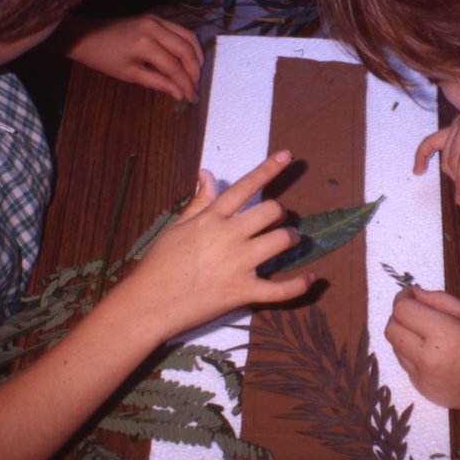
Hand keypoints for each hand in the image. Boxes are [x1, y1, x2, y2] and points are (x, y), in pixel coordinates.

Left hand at [60, 14, 202, 101]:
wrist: (86, 35)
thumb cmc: (103, 58)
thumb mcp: (129, 74)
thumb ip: (157, 82)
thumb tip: (179, 94)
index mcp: (145, 44)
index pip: (174, 67)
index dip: (185, 84)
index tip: (191, 97)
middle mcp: (154, 28)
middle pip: (186, 50)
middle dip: (194, 71)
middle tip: (195, 88)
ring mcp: (156, 19)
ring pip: (188, 36)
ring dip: (196, 56)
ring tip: (196, 74)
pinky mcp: (156, 17)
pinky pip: (181, 30)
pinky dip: (189, 45)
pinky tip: (189, 58)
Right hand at [119, 150, 313, 337]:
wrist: (148, 304)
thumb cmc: (158, 264)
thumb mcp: (175, 227)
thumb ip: (198, 202)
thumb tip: (206, 174)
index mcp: (211, 218)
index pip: (245, 187)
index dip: (268, 169)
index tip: (287, 155)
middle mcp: (229, 237)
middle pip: (271, 212)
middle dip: (280, 213)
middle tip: (278, 220)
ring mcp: (238, 265)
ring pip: (281, 241)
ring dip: (291, 238)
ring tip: (289, 241)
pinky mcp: (243, 292)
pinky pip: (280, 289)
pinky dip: (299, 284)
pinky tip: (312, 278)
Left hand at [385, 286, 459, 409]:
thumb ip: (438, 300)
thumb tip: (413, 293)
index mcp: (441, 334)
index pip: (402, 310)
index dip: (403, 298)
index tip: (411, 294)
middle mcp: (426, 357)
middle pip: (391, 329)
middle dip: (400, 316)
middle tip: (416, 312)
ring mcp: (422, 376)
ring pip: (395, 348)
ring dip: (404, 336)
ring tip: (426, 334)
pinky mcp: (422, 389)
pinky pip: (406, 366)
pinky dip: (412, 355)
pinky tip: (432, 353)